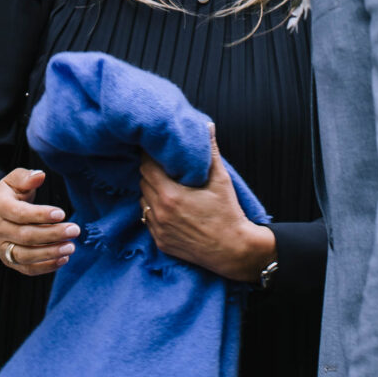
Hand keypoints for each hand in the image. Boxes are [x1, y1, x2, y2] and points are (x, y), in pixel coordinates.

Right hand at [0, 168, 79, 276]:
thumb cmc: (8, 195)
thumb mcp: (13, 180)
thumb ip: (26, 177)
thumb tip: (40, 175)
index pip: (20, 214)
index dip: (41, 215)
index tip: (62, 214)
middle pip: (26, 236)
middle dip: (52, 234)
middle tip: (74, 230)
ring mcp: (2, 248)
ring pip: (26, 256)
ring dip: (50, 253)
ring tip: (71, 247)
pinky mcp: (8, 261)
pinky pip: (27, 268)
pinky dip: (45, 267)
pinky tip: (63, 258)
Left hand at [139, 125, 275, 281]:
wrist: (234, 250)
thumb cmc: (228, 213)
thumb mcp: (221, 179)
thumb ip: (209, 151)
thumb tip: (206, 126)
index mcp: (169, 194)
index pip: (146, 165)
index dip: (152, 156)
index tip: (160, 151)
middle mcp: (159, 212)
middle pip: (143, 181)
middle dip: (151, 171)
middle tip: (165, 166)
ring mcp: (158, 229)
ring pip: (143, 199)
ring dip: (151, 190)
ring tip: (168, 186)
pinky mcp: (160, 242)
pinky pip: (148, 219)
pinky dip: (154, 210)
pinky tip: (170, 206)